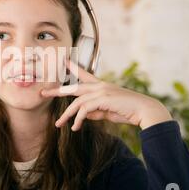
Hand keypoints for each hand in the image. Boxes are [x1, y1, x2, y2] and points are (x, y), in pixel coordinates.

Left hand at [40, 60, 172, 130]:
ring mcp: (101, 92)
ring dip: (67, 115)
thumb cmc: (128, 111)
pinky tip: (76, 127)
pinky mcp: (103, 100)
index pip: (84, 74)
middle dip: (57, 91)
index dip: (73, 68)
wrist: (145, 111)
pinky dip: (78, 119)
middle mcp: (100, 86)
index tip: (64, 62)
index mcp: (101, 86)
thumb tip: (82, 116)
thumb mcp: (107, 112)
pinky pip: (84, 109)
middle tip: (44, 93)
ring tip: (58, 124)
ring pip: (77, 102)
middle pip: (73, 87)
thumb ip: (95, 112)